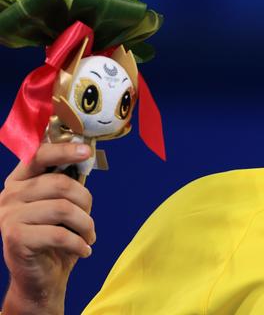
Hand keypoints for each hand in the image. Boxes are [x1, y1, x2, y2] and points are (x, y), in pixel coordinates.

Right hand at [0, 143, 95, 314]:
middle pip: (60, 184)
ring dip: (85, 224)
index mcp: (19, 181)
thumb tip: (85, 154)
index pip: (39, 156)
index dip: (64, 150)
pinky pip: (59, 235)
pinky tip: (84, 250)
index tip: (86, 151)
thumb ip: (67, 183)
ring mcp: (8, 216)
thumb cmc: (55, 237)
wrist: (40, 278)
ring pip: (63, 209)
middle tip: (89, 219)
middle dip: (85, 201)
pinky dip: (79, 243)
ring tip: (89, 236)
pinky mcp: (15, 238)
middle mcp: (9, 195)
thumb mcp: (62, 205)